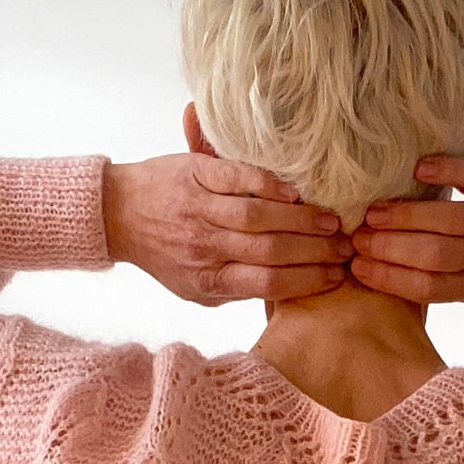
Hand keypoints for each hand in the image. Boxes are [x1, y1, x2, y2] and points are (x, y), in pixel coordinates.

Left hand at [103, 153, 351, 304]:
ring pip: (258, 218)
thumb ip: (237, 289)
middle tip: (345, 248)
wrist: (118, 213)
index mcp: (208, 282)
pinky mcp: (196, 174)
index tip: (336, 277)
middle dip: (315, 252)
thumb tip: (288, 290)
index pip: (268, 284)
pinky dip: (269, 186)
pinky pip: (238, 179)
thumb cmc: (165, 254)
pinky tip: (295, 194)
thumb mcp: (196, 288)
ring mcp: (200, 210)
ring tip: (331, 223)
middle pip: (271, 252)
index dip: (307, 281)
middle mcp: (205, 248)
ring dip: (301, 221)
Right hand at [348, 157, 463, 308]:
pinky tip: (420, 170)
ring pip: (452, 221)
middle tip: (357, 237)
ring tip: (375, 212)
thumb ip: (458, 288)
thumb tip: (404, 289)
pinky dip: (448, 171)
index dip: (391, 279)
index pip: (431, 288)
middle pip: (435, 256)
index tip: (358, 267)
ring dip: (408, 215)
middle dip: (391, 248)